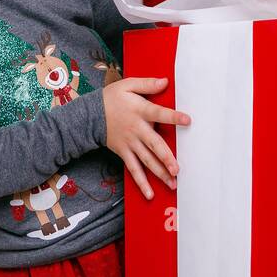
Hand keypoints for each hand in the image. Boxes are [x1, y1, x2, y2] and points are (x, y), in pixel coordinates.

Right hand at [101, 77, 190, 199]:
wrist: (89, 115)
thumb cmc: (112, 98)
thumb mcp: (128, 85)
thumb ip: (147, 84)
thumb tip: (166, 81)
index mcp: (140, 111)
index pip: (159, 114)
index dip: (173, 117)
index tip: (188, 121)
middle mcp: (136, 130)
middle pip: (154, 145)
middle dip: (166, 158)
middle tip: (177, 169)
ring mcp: (130, 144)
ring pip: (146, 161)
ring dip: (159, 173)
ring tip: (173, 184)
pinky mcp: (124, 153)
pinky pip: (133, 170)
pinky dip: (141, 183)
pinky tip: (150, 194)